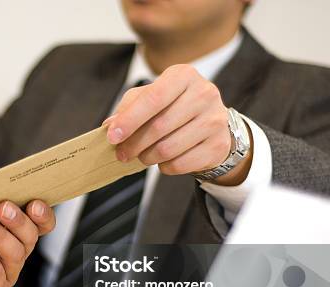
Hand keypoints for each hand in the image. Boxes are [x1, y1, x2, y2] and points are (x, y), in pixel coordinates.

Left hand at [104, 64, 251, 185]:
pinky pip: (180, 164)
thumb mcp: (150, 98)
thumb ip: (129, 107)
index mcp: (183, 76)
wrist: (210, 123)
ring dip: (147, 157)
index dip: (129, 120)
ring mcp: (215, 120)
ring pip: (168, 149)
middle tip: (121, 154)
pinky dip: (164, 167)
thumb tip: (110, 125)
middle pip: (158, 127)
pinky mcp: (219, 145)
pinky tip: (163, 161)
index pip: (153, 98)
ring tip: (142, 156)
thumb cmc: (173, 107)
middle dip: (133, 144)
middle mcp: (204, 93)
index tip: (112, 137)